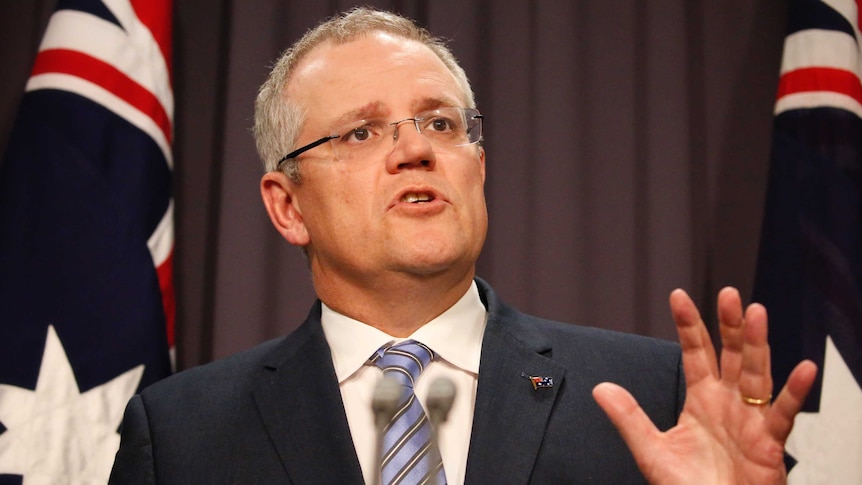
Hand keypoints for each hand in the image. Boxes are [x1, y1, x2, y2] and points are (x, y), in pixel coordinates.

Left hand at [592, 287, 817, 484]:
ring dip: (757, 343)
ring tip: (757, 313)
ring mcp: (750, 420)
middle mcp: (727, 403)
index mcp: (701, 400)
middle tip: (728, 295)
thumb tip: (600, 389)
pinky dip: (796, 392)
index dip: (689, 325)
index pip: (695, 353)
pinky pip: (784, 413)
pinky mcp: (769, 443)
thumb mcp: (652, 450)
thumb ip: (629, 418)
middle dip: (729, 324)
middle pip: (731, 354)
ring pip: (756, 373)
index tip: (679, 297)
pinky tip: (802, 369)